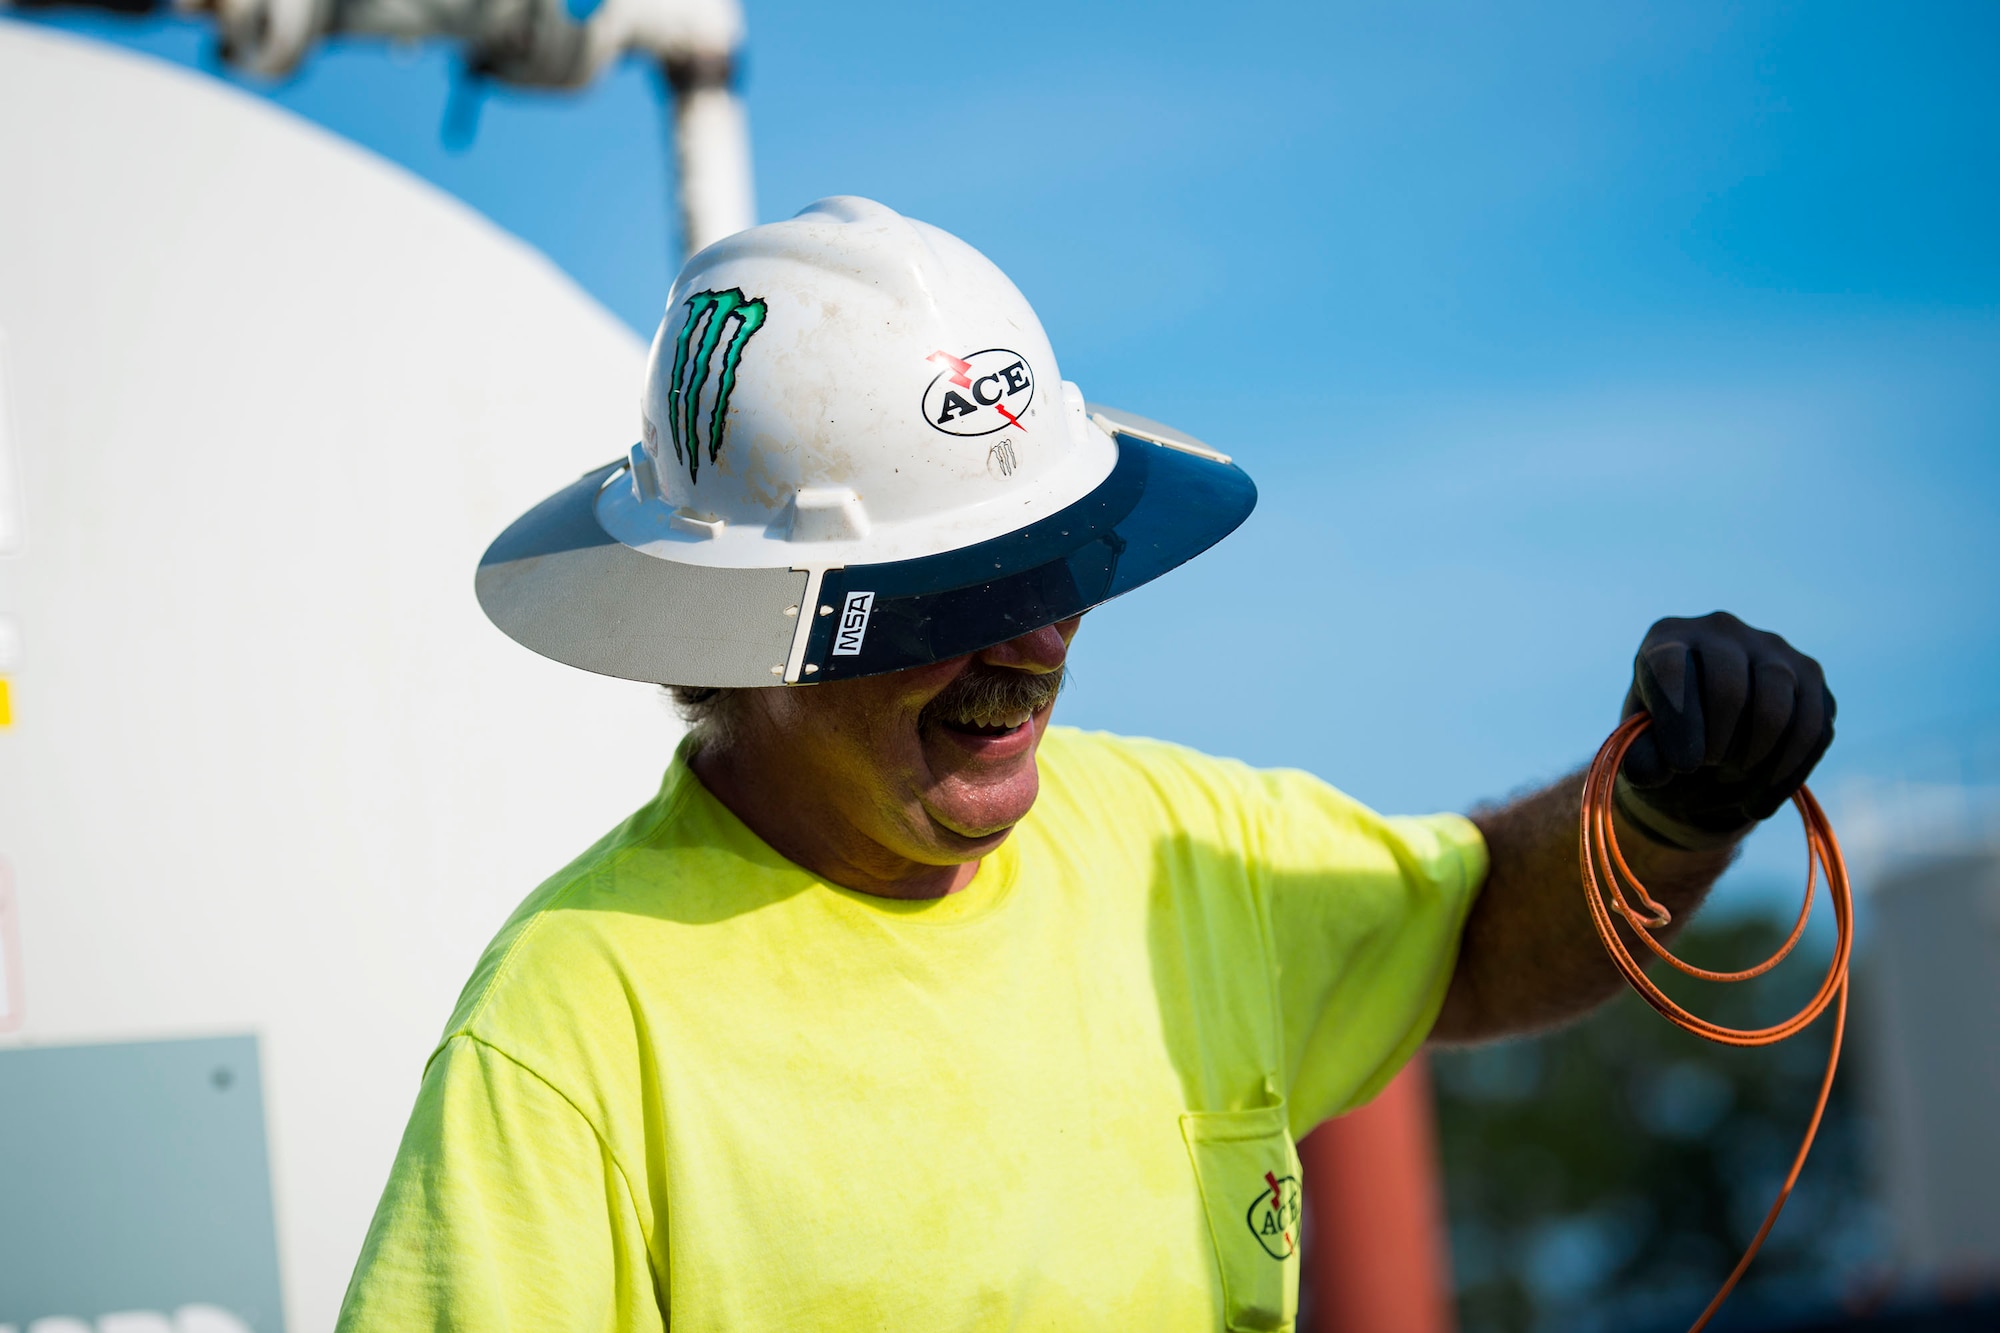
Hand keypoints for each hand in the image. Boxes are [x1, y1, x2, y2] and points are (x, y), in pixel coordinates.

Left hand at [1617, 611, 1835, 848]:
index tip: (1682, 766)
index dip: (1678, 720)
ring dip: (1756, 759)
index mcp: (1668, 638)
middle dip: (1719, 742)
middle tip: (1707, 768)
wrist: (1706, 743)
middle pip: (1730, 687)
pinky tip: (1757, 804)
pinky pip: (1814, 728)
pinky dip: (1787, 775)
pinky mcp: (1810, 677)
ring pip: (1778, 707)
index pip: (1670, 667)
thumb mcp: (1641, 749)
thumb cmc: (1664, 739)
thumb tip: (1650, 772)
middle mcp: (1722, 630)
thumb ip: (1638, 757)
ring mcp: (1773, 649)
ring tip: (1731, 783)